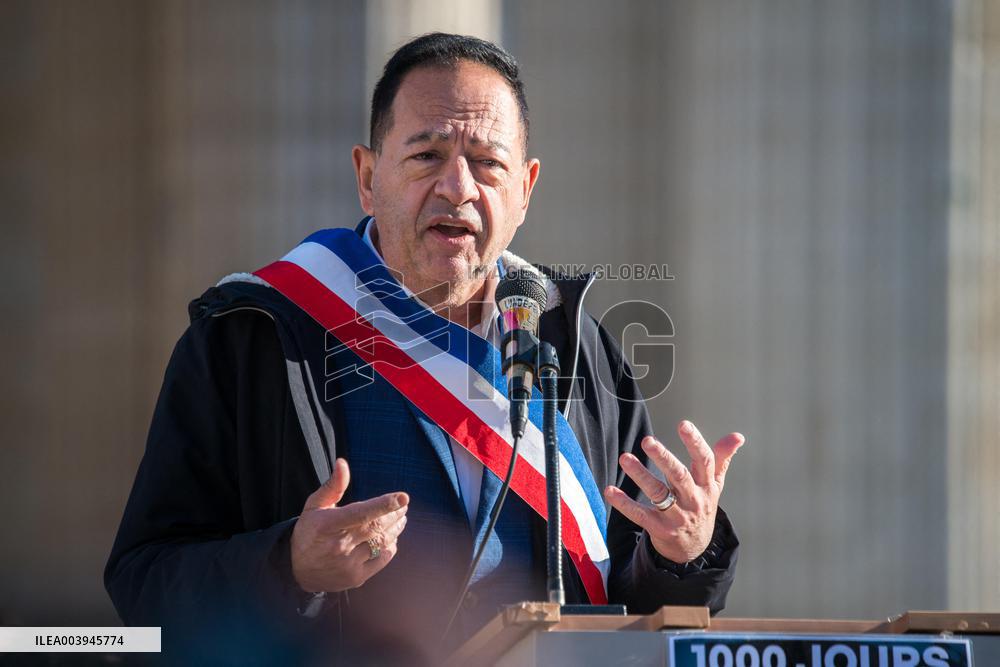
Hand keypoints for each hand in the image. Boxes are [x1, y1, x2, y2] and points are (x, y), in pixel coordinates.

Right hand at [290, 458, 408, 592]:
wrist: (297, 571)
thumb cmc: (309, 532)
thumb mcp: (314, 506)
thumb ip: (332, 486)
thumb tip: (343, 463)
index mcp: (328, 524)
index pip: (360, 513)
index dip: (383, 504)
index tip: (403, 497)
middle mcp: (339, 545)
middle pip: (376, 526)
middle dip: (395, 514)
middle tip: (402, 506)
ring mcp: (348, 564)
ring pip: (382, 542)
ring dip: (396, 528)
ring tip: (401, 518)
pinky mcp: (356, 578)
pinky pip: (382, 559)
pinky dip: (390, 546)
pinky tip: (391, 538)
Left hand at [604, 420, 743, 563]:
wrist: (693, 549)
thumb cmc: (701, 507)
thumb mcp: (714, 485)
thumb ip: (722, 459)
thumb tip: (738, 435)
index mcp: (706, 486)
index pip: (704, 461)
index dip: (695, 442)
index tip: (683, 424)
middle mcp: (693, 500)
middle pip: (679, 476)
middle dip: (664, 458)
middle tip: (647, 440)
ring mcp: (676, 516)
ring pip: (658, 493)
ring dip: (640, 475)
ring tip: (625, 458)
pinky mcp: (659, 529)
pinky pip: (640, 515)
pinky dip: (624, 503)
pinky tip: (610, 490)